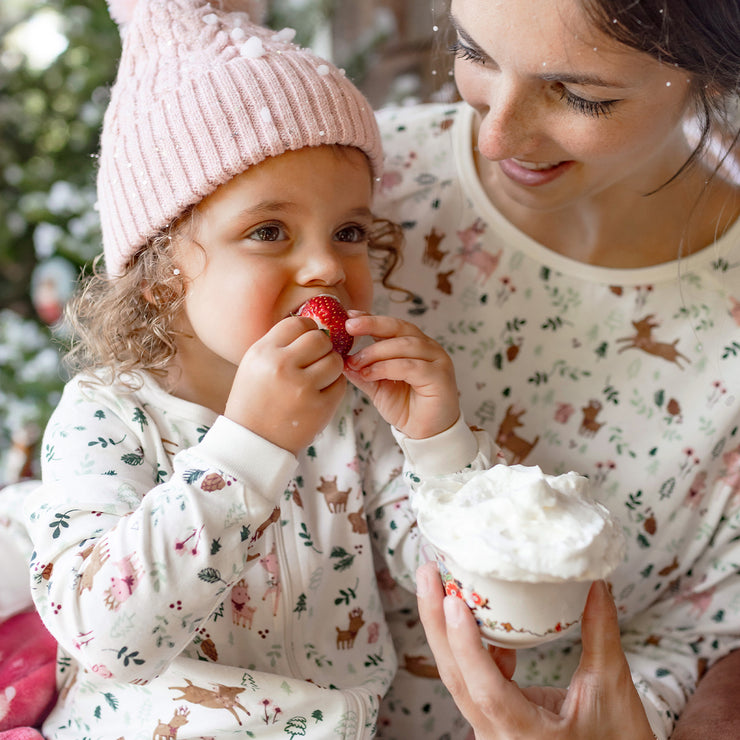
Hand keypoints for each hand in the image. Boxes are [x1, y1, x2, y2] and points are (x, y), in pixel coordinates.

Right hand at [225, 315, 346, 454]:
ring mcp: (302, 387)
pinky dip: (333, 386)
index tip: (306, 341)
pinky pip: (340, 384)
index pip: (297, 323)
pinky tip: (319, 393)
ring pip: (335, 360)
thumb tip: (312, 326)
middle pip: (320, 339)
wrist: (253, 442)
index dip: (307, 329)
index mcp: (263, 352)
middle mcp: (282, 366)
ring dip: (331, 366)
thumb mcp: (254, 364)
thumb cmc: (254, 399)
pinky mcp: (320, 407)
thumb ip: (279, 344)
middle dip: (322, 347)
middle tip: (315, 360)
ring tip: (318, 377)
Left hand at [343, 313, 459, 438]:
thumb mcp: (377, 387)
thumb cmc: (406, 408)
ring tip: (356, 362)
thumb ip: (362, 372)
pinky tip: (370, 374)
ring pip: (404, 345)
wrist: (426, 434)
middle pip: (400, 328)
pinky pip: (410, 366)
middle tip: (349, 327)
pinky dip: (387, 367)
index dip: (371, 319)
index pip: (392, 326)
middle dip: (372, 325)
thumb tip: (341, 359)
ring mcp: (437, 360)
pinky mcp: (440, 376)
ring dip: (376, 352)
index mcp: (415, 345)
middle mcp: (428, 348)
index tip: (348, 317)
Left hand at [415, 561, 654, 739]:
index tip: (453, 601)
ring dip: (445, 627)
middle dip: (437, 621)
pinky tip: (474, 614)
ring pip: (458, 674)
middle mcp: (498, 735)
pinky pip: (472, 676)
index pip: (486, 690)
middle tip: (428, 572)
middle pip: (456, 676)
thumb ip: (600, 634)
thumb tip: (593, 583)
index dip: (466, 645)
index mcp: (526, 736)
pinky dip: (470, 643)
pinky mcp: (494, 716)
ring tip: (440, 582)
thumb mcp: (611, 689)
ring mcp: (491, 728)